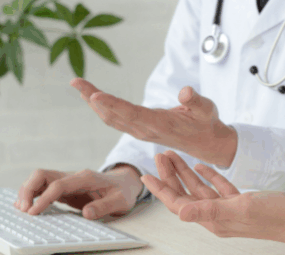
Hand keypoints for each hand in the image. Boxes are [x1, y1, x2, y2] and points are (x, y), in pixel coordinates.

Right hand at [15, 165, 142, 218]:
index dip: (44, 198)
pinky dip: (32, 195)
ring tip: (21, 210)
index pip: (58, 184)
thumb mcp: (120, 201)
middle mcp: (73, 176)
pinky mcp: (64, 189)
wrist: (125, 184)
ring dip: (27, 192)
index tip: (33, 212)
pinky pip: (43, 188)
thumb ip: (105, 207)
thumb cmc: (123, 192)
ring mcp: (67, 181)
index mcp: (85, 178)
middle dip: (28, 190)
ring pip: (39, 179)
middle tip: (23, 210)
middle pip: (42, 174)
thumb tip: (86, 213)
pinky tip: (26, 207)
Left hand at [70, 78, 237, 167]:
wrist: (206, 143)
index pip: (133, 114)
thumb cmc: (206, 123)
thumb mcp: (208, 109)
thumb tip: (184, 91)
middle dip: (93, 98)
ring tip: (78, 85)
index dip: (113, 105)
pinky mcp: (140, 129)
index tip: (94, 95)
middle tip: (76, 82)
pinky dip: (101, 107)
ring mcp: (141, 131)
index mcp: (161, 124)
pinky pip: (116, 119)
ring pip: (111, 118)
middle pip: (114, 115)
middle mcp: (147, 130)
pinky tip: (92, 97)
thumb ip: (196, 101)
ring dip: (93, 102)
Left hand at [142, 151, 284, 244]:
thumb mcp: (238, 209)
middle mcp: (217, 216)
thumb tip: (180, 214)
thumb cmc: (272, 215)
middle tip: (160, 156)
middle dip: (171, 175)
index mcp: (213, 220)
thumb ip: (208, 209)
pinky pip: (219, 187)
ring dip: (186, 172)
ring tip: (173, 155)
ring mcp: (229, 209)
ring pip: (200, 189)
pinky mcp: (241, 202)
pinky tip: (201, 165)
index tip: (146, 175)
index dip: (162, 189)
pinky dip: (209, 175)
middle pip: (186, 194)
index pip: (179, 204)